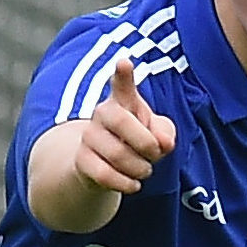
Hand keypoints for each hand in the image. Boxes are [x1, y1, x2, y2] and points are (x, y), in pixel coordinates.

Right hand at [75, 58, 175, 195]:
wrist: (103, 165)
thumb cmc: (137, 142)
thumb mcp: (158, 134)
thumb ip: (165, 133)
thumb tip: (163, 143)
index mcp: (123, 101)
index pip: (122, 84)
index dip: (123, 74)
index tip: (124, 62)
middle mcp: (102, 113)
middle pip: (123, 122)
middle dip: (146, 143)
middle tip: (155, 155)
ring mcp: (88, 136)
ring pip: (118, 154)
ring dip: (140, 168)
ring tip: (144, 171)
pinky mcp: (81, 160)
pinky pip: (106, 175)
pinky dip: (126, 184)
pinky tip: (134, 184)